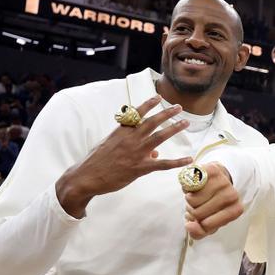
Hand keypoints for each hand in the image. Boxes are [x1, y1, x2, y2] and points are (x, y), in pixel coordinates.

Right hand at [56, 96, 192, 217]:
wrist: (86, 177)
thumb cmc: (96, 161)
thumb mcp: (109, 147)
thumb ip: (130, 145)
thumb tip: (154, 152)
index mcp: (120, 132)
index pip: (136, 114)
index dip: (148, 104)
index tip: (158, 97)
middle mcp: (130, 139)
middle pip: (152, 122)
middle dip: (166, 113)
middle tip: (178, 107)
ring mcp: (136, 153)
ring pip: (159, 137)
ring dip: (174, 128)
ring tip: (185, 123)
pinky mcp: (140, 168)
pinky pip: (163, 164)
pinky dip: (177, 162)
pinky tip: (188, 159)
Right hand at [184, 163, 241, 239]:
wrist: (217, 178)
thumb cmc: (213, 203)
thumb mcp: (209, 222)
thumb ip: (198, 232)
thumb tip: (189, 227)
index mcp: (235, 210)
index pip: (207, 225)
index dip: (197, 223)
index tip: (201, 217)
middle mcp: (232, 195)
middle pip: (197, 213)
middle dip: (192, 211)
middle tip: (198, 205)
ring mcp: (223, 182)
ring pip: (192, 200)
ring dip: (189, 199)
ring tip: (197, 194)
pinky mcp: (211, 169)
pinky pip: (189, 185)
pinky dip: (187, 187)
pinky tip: (195, 186)